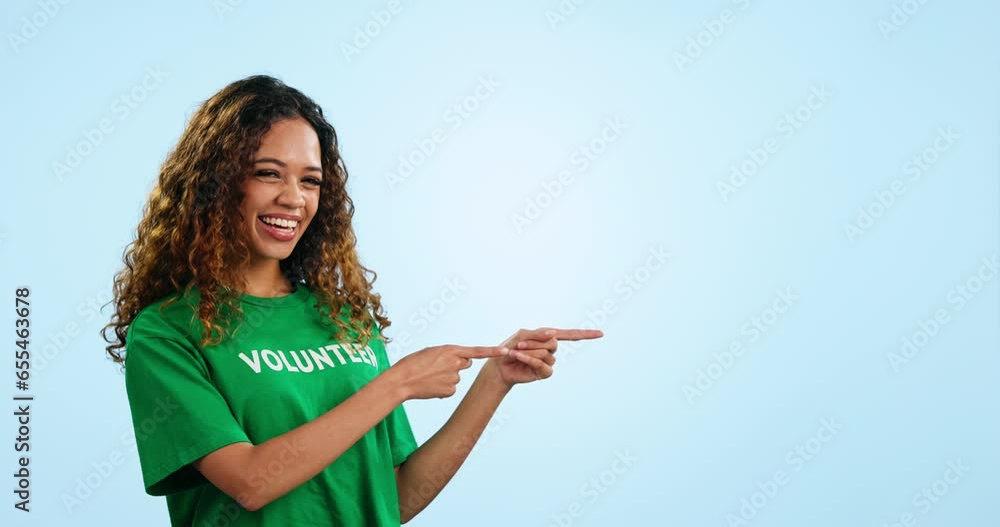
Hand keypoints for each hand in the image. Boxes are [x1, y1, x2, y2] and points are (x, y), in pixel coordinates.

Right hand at [390, 344, 508, 399]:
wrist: (402, 381)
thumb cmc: (412, 364)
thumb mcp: (430, 352)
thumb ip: (447, 355)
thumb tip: (457, 363)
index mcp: (450, 350)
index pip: (477, 351)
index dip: (493, 351)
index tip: (506, 351)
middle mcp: (455, 363)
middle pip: (466, 363)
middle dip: (458, 364)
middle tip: (440, 366)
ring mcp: (453, 378)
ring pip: (456, 377)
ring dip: (446, 377)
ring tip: (430, 377)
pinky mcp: (450, 391)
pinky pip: (450, 389)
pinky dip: (442, 388)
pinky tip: (431, 386)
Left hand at [487, 327, 603, 387]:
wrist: (499, 365)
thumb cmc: (510, 348)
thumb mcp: (522, 335)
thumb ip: (538, 334)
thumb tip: (554, 333)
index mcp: (548, 337)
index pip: (570, 334)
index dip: (586, 334)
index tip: (601, 333)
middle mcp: (551, 349)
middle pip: (553, 342)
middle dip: (534, 343)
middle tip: (519, 345)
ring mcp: (549, 362)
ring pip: (546, 353)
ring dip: (529, 351)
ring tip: (516, 352)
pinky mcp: (544, 373)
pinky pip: (542, 364)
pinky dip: (529, 359)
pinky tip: (518, 357)